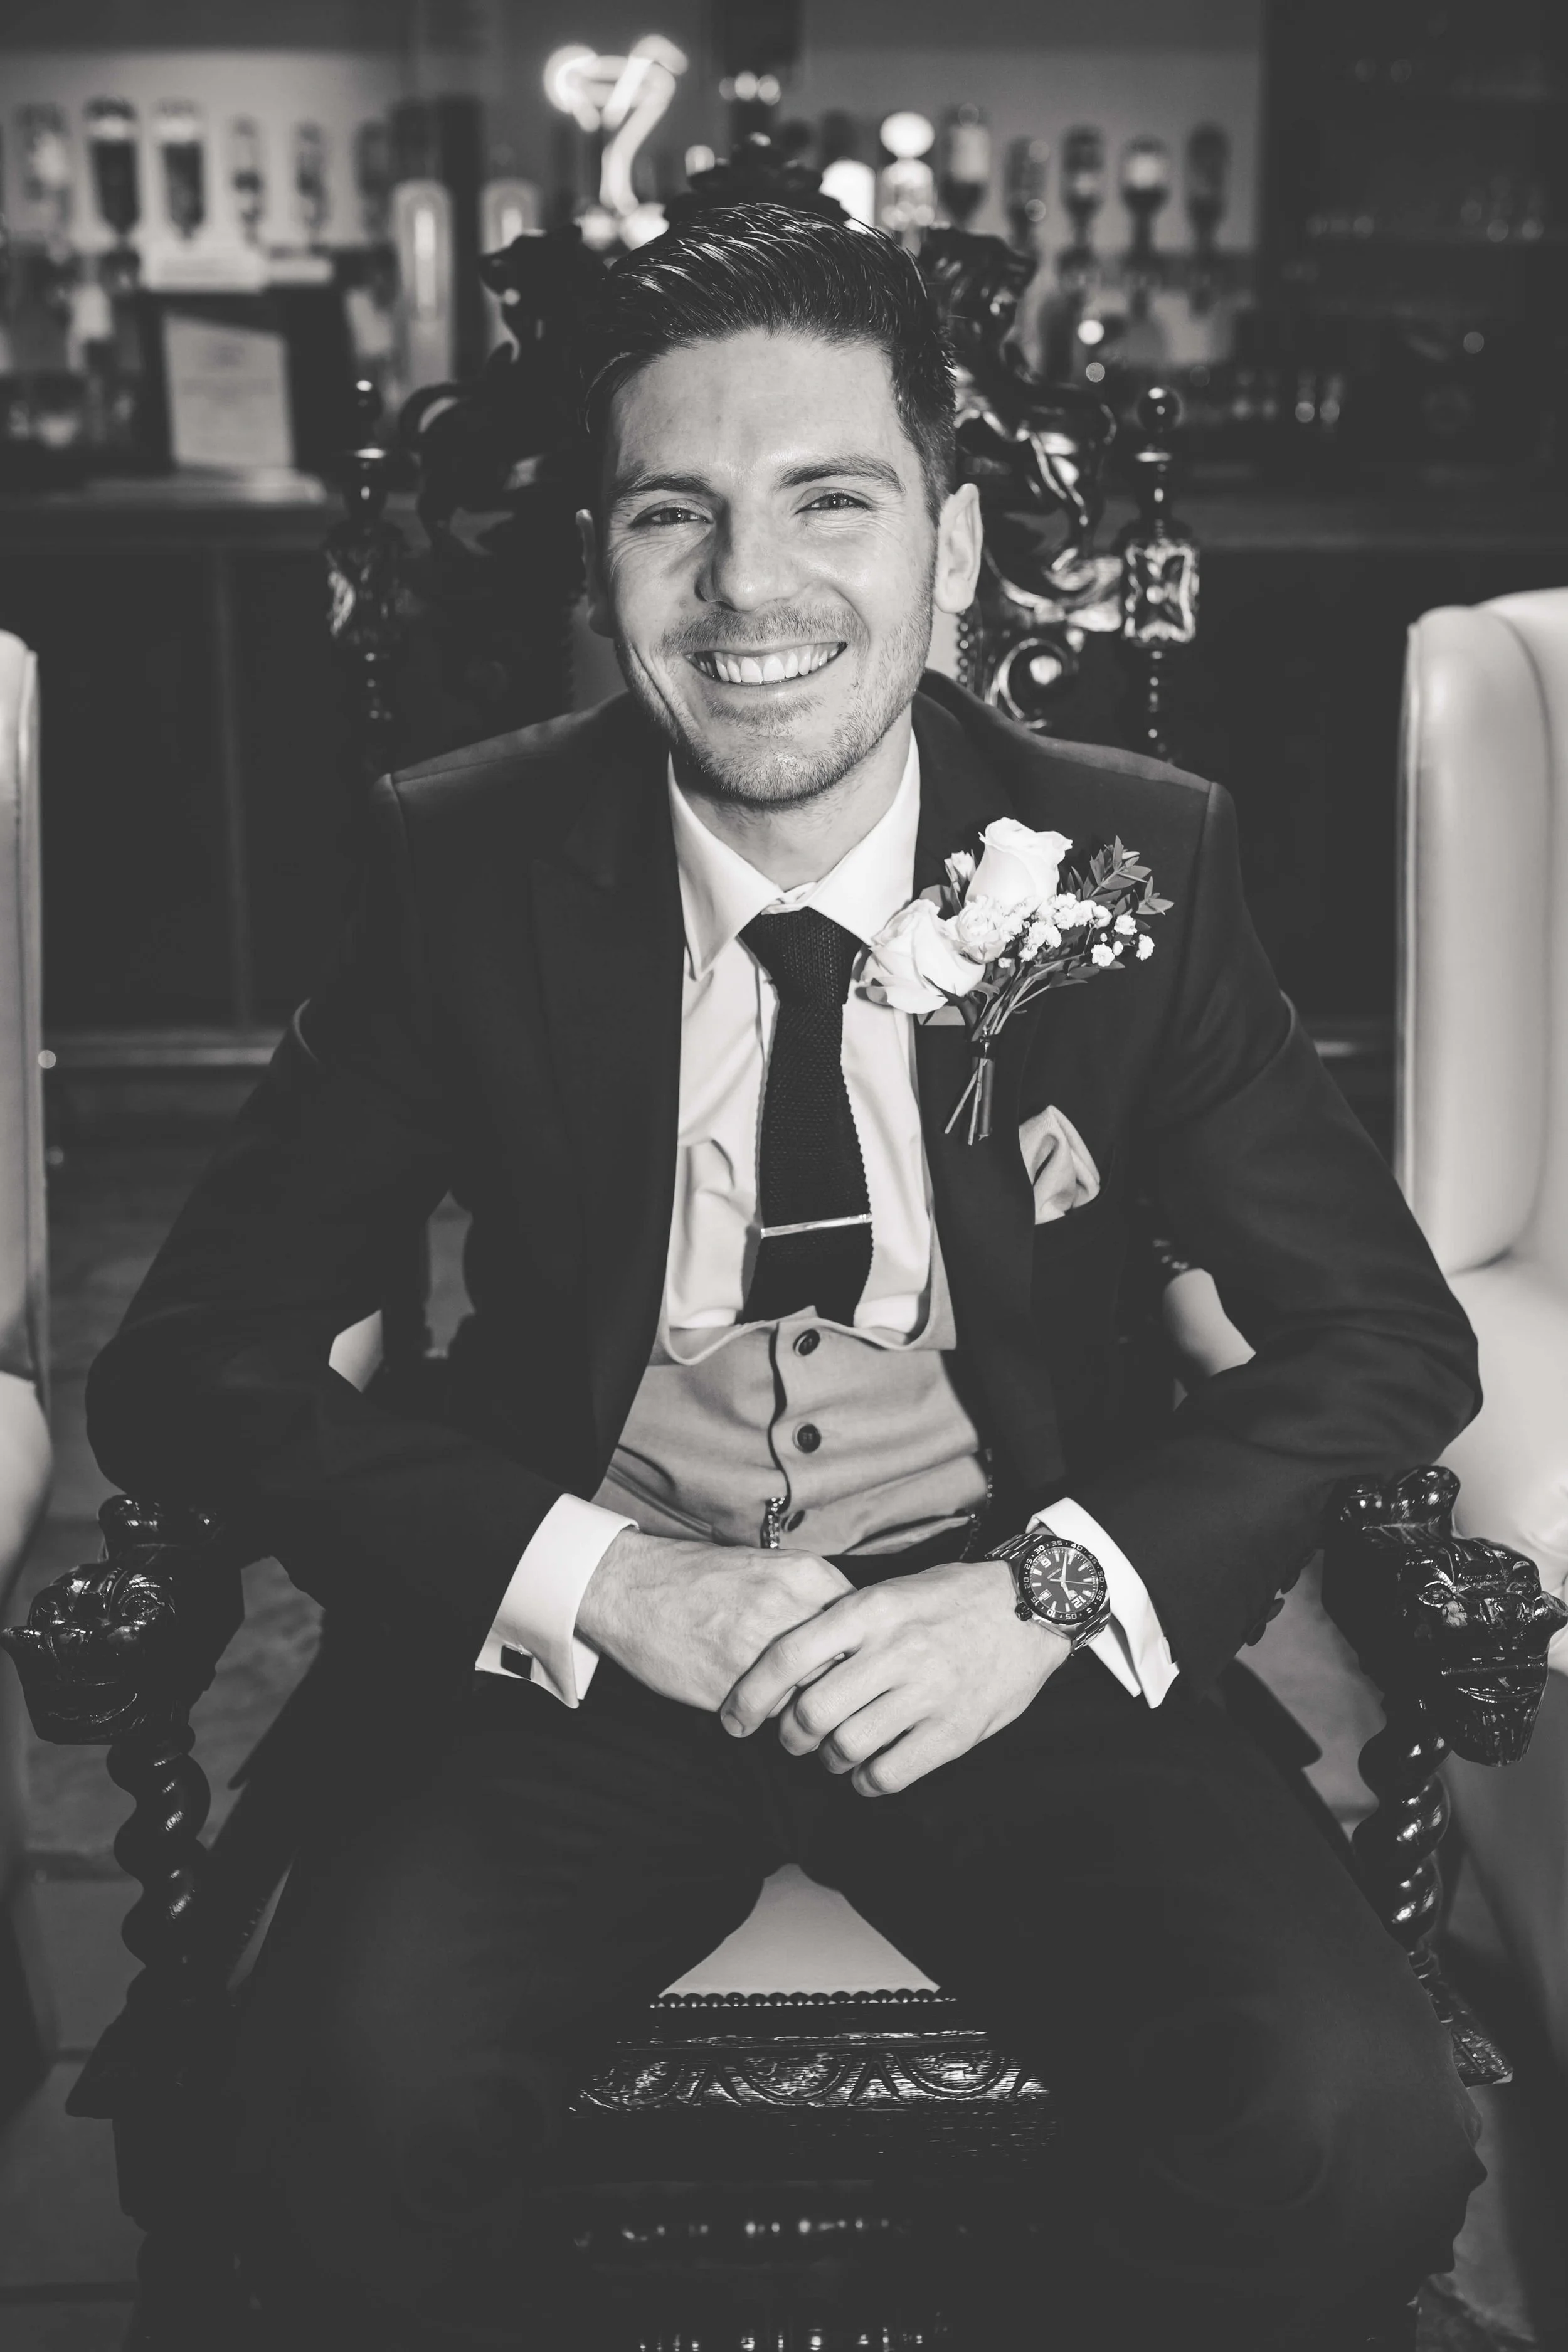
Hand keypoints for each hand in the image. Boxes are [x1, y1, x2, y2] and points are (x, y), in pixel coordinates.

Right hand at [577, 1528, 852, 1711]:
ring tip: (803, 1716)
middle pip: (848, 1668)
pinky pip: (775, 1717)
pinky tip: (761, 1710)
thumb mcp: (772, 1570)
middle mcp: (790, 1610)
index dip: (865, 1657)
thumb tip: (857, 1641)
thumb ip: (816, 1600)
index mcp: (807, 1577)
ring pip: (816, 1698)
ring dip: (813, 1713)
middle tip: (837, 1703)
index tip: (857, 1670)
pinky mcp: (732, 1686)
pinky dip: (774, 1721)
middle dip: (846, 1691)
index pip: (867, 1631)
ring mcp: (760, 1650)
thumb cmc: (702, 1580)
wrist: (631, 1588)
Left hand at [720, 1559, 1069, 1795]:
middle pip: (811, 1712)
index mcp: (871, 1609)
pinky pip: (889, 1774)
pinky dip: (866, 1781)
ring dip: (830, 1760)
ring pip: (846, 1747)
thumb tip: (783, 1666)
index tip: (734, 1720)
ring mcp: (927, 1692)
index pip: (789, 1655)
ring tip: (836, 1752)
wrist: (1032, 1608)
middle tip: (794, 1738)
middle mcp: (895, 1649)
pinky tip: (868, 1771)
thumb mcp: (890, 1592)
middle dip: (790, 1736)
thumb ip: (841, 1625)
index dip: (750, 1695)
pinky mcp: (954, 1730)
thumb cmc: (950, 1599)